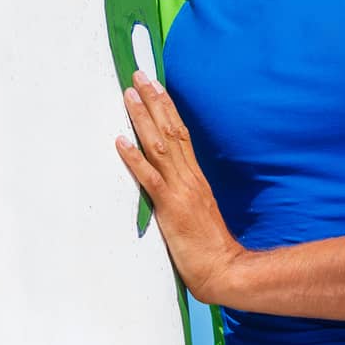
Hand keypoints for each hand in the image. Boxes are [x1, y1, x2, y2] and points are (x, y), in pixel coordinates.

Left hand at [116, 70, 245, 303]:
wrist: (223, 269)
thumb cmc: (209, 245)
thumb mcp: (198, 208)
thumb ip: (184, 190)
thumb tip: (166, 177)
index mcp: (195, 176)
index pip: (180, 131)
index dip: (166, 106)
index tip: (155, 85)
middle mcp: (189, 176)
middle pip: (170, 129)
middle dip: (153, 101)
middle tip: (139, 76)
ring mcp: (180, 190)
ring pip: (159, 146)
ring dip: (142, 119)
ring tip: (128, 97)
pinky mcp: (171, 208)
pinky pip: (150, 178)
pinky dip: (134, 158)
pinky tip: (121, 142)